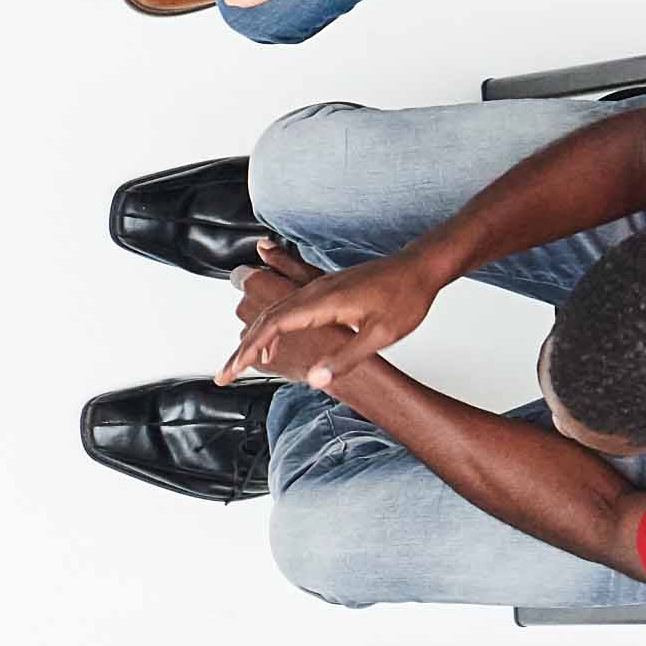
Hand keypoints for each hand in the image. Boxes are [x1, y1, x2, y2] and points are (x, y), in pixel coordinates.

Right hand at [222, 248, 416, 387]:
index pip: (273, 326)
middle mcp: (315, 291)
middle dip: (242, 347)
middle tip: (225, 373)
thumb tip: (315, 379)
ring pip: (275, 311)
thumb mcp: (382, 335)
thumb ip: (346, 357)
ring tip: (245, 361)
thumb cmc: (406, 297)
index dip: (248, 350)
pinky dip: (275, 325)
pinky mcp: (327, 288)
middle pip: (266, 318)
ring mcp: (320, 287)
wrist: (421, 267)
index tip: (230, 371)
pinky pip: (289, 306)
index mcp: (324, 301)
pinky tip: (277, 340)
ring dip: (257, 337)